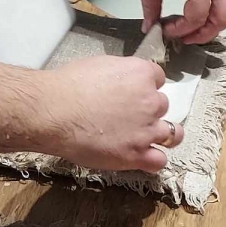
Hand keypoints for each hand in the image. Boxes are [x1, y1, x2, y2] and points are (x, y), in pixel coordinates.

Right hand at [36, 56, 183, 171]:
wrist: (54, 112)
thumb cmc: (68, 86)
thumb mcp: (99, 66)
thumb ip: (120, 75)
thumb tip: (120, 83)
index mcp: (141, 74)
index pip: (157, 78)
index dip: (145, 87)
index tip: (134, 93)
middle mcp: (151, 101)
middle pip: (162, 105)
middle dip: (148, 110)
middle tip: (129, 116)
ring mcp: (146, 130)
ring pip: (172, 133)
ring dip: (161, 134)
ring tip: (146, 138)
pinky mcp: (136, 154)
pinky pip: (159, 160)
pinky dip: (153, 159)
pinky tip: (142, 158)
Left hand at [135, 0, 225, 43]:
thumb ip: (150, 5)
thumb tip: (150, 27)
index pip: (198, 17)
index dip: (183, 30)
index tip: (168, 30)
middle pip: (224, 17)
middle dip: (206, 32)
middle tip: (188, 36)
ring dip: (223, 20)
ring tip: (204, 23)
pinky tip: (216, 4)